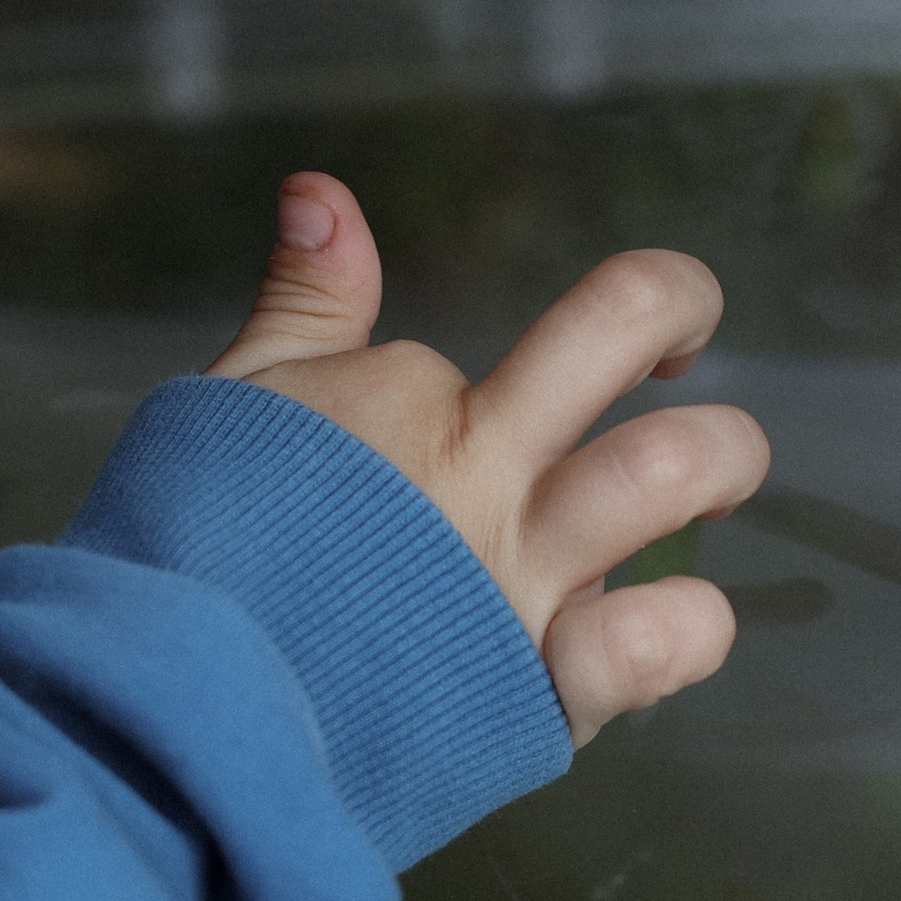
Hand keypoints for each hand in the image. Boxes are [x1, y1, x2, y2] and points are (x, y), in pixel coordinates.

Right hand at [209, 173, 769, 743]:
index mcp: (421, 406)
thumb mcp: (239, 404)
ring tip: (717, 482)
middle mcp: (486, 476)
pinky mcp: (542, 688)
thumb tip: (321, 190)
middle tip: (678, 369)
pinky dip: (690, 627)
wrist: (175, 709)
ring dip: (724, 460)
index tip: (518, 386)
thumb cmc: (195, 557)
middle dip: (682, 311)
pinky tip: (667, 626)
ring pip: (675, 468)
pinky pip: (662, 637)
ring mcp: (523, 579)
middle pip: (632, 319)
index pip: (516, 334)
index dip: (533, 354)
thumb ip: (306, 301)